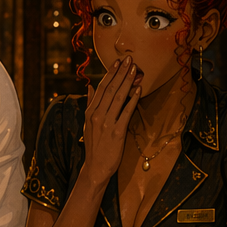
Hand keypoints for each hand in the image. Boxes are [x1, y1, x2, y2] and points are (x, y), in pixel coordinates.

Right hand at [78, 57, 140, 188]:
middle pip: (110, 89)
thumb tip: (88, 87)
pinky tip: (138, 89)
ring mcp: (106, 123)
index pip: (100, 88)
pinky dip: (133, 100)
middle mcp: (97, 115)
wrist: (95, 167)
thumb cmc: (94, 145)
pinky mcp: (117, 132)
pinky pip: (126, 112)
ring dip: (127, 82)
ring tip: (135, 70)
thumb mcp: (87, 123)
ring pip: (118, 97)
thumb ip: (89, 104)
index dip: (110, 74)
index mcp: (90, 112)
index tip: (117, 62)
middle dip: (121, 73)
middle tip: (129, 59)